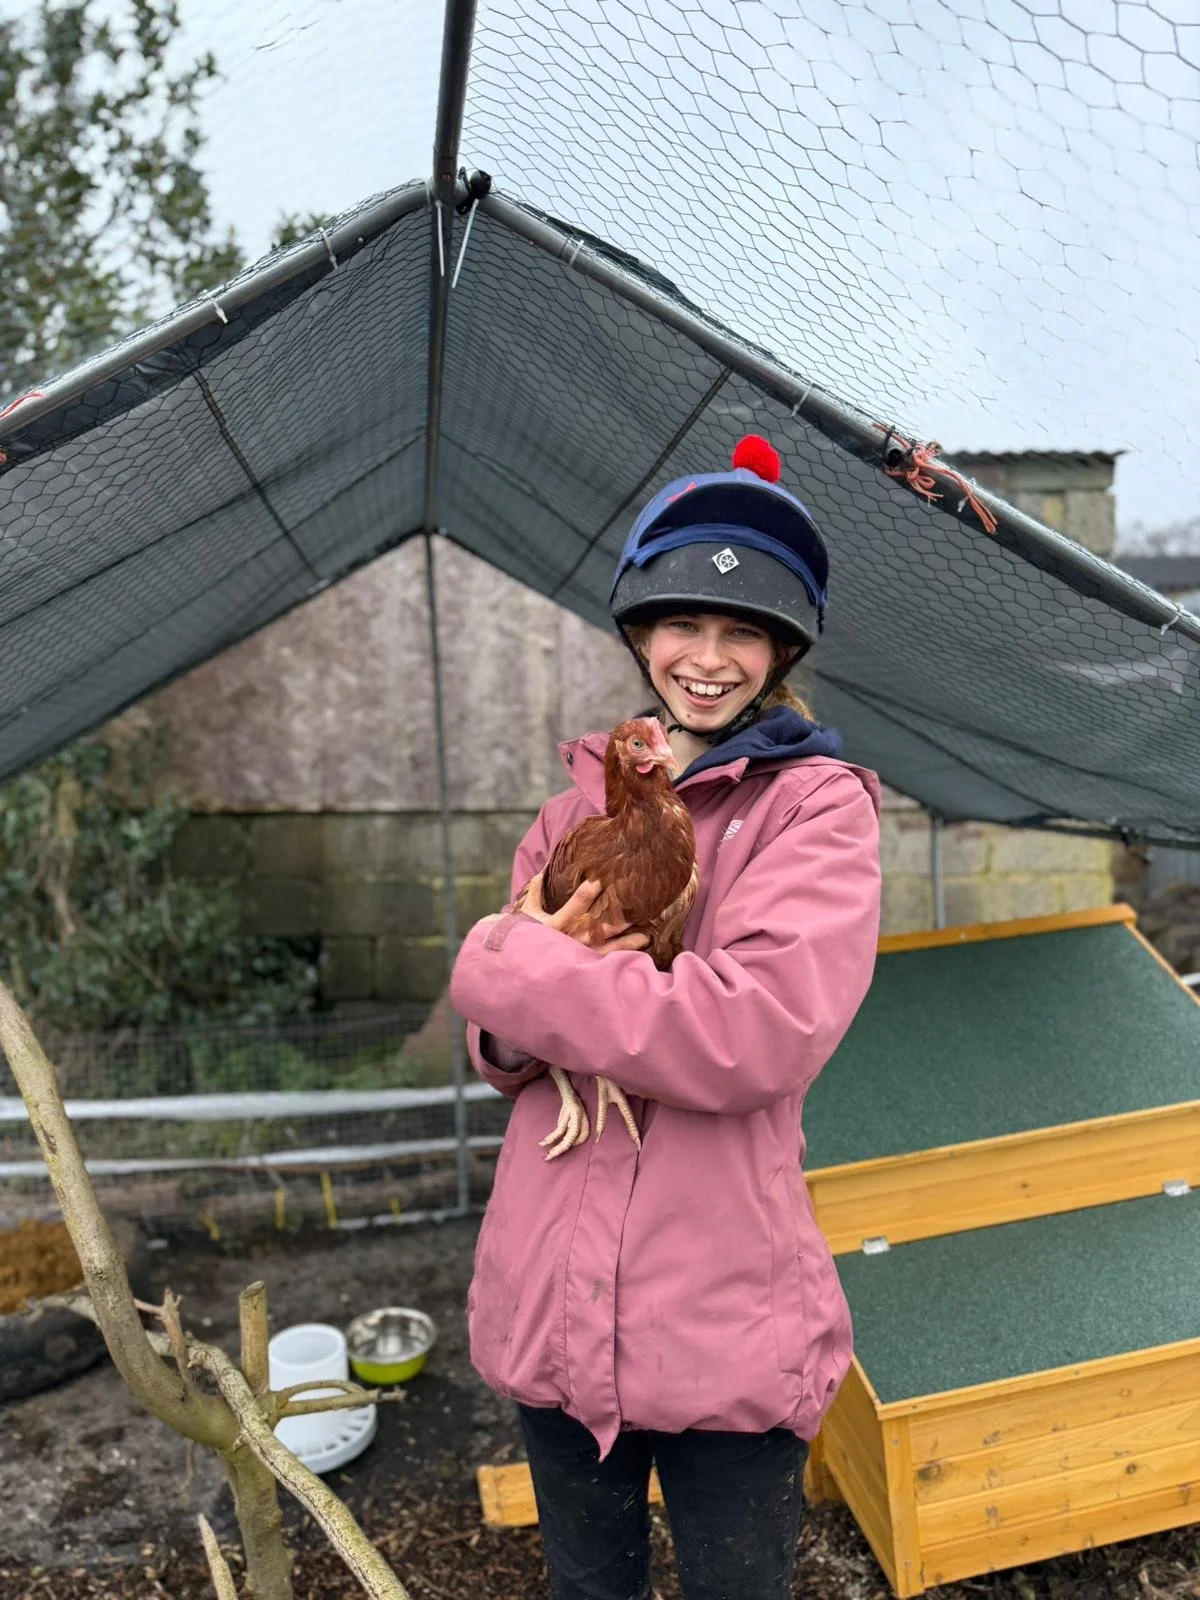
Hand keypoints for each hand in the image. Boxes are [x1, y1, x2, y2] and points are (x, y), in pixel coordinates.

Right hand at [520, 873, 648, 956]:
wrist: (520, 967)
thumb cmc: (524, 937)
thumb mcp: (527, 913)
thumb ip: (536, 891)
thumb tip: (544, 869)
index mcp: (557, 923)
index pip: (576, 904)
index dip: (588, 892)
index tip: (600, 879)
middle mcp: (571, 939)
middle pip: (599, 925)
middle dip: (618, 914)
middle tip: (637, 902)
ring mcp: (580, 953)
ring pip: (608, 945)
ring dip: (627, 938)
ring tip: (646, 931)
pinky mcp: (585, 964)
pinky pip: (608, 961)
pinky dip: (624, 955)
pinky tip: (642, 947)